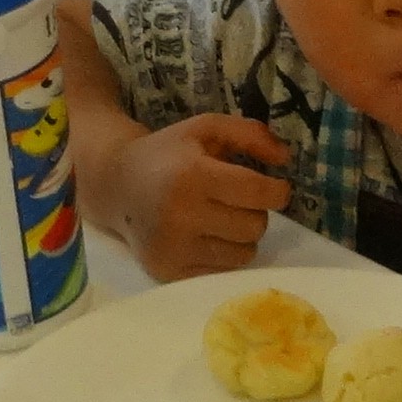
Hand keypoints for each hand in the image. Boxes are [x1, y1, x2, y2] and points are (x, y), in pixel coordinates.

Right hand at [108, 112, 291, 276]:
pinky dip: (224, 255)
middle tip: (238, 201)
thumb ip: (250, 134)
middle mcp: (182, 215)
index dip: (278, 191)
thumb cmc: (168, 154)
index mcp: (193, 175)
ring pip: (244, 254)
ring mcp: (174, 248)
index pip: (259, 193)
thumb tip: (285, 157)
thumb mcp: (206, 129)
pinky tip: (207, 236)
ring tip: (222, 219)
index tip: (275, 187)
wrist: (116, 185)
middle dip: (255, 212)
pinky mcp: (169, 271)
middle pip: (255, 226)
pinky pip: (222, 272)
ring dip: (242, 236)